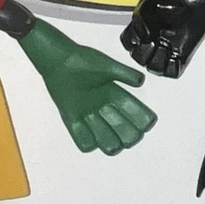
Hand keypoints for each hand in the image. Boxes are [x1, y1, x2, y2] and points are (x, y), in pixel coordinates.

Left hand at [41, 45, 156, 155]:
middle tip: (130, 137)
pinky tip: (91, 137)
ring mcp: (88, 115)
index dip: (143, 121)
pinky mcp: (72, 119)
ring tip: (112, 142)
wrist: (58, 61)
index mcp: (115, 95)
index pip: (135, 112)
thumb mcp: (107, 66)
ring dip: (112, 143)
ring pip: (106, 140)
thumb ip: (124, 73)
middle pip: (124, 131)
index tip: (145, 124)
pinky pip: (82, 140)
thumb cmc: (82, 60)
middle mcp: (104, 108)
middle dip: (129, 136)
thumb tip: (141, 81)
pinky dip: (88, 143)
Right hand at [120, 0, 204, 77]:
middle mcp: (152, 44)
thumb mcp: (149, 4)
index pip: (128, 43)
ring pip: (153, 69)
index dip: (132, 42)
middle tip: (156, 40)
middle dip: (145, 51)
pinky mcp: (181, 58)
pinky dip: (173, 64)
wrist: (198, 3)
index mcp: (141, 32)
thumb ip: (139, 21)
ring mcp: (166, 52)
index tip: (144, 35)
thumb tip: (144, 38)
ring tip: (168, 45)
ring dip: (159, 58)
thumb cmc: (175, 1)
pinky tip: (177, 51)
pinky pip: (173, 72)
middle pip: (138, 58)